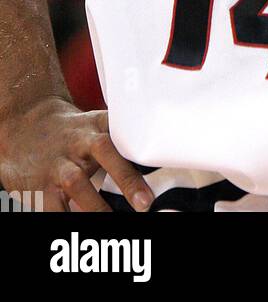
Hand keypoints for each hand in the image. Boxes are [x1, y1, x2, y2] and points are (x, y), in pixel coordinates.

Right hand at [0, 96, 152, 211]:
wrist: (27, 123)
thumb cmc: (74, 133)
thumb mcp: (96, 127)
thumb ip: (123, 142)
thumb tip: (158, 159)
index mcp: (99, 125)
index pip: (124, 128)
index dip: (142, 140)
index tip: (161, 156)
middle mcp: (81, 141)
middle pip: (105, 151)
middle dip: (126, 177)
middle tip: (145, 202)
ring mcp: (60, 162)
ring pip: (76, 182)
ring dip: (95, 204)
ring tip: (111, 220)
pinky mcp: (41, 185)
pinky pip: (53, 205)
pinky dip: (65, 216)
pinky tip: (78, 222)